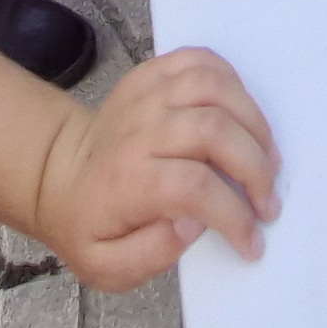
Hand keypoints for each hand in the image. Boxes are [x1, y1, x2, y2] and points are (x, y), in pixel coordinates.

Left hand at [25, 47, 280, 287]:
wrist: (57, 172)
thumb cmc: (88, 223)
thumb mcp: (104, 266)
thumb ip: (149, 256)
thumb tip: (192, 226)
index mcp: (127, 180)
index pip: (195, 187)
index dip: (234, 215)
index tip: (252, 242)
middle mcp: (139, 130)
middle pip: (214, 131)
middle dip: (255, 169)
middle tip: (268, 202)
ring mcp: (146, 95)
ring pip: (214, 89)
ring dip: (253, 123)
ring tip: (266, 159)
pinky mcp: (152, 74)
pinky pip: (201, 61)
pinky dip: (232, 82)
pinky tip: (242, 117)